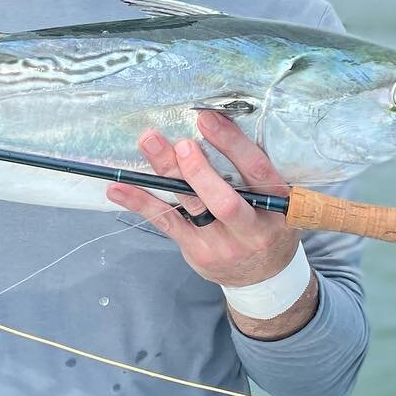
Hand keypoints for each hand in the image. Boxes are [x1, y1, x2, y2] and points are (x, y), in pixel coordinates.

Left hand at [105, 110, 302, 287]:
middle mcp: (252, 228)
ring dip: (166, 174)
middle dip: (198, 170)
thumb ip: (253, 171)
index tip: (207, 118)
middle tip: (181, 143)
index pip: (256, 171)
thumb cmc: (266, 223)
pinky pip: (167, 223)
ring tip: (149, 143)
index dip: (232, 144)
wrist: (264, 276)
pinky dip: (141, 202)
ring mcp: (223, 243)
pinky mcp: (197, 251)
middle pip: (222, 200)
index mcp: (277, 206)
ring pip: (191, 207)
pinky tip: (118, 189)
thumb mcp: (277, 199)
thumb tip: (214, 124)